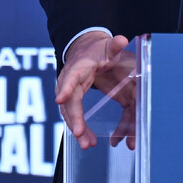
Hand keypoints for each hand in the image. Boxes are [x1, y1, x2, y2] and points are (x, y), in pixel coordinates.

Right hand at [55, 31, 134, 149]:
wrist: (86, 52)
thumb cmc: (97, 50)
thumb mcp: (108, 47)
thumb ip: (114, 45)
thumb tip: (122, 39)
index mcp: (79, 67)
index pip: (71, 77)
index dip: (66, 87)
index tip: (60, 98)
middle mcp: (70, 81)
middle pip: (69, 101)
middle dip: (74, 118)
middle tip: (80, 134)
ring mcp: (70, 92)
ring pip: (70, 113)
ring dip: (78, 129)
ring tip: (87, 144)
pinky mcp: (74, 100)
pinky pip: (75, 116)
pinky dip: (81, 128)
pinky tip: (89, 140)